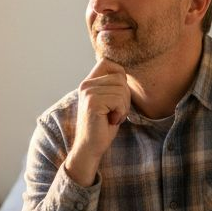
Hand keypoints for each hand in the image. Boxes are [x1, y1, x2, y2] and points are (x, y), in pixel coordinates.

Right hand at [64, 58, 129, 185]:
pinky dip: (120, 113)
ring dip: (123, 107)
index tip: (117, 96)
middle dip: (125, 97)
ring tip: (112, 117)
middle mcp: (86, 85)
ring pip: (122, 90)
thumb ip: (113, 86)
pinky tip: (111, 121)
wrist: (90, 147)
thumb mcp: (109, 101)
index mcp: (88, 82)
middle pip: (120, 78)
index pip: (108, 63)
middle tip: (114, 112)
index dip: (120, 76)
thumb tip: (125, 74)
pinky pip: (119, 100)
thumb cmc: (103, 126)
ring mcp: (88, 92)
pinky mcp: (92, 102)